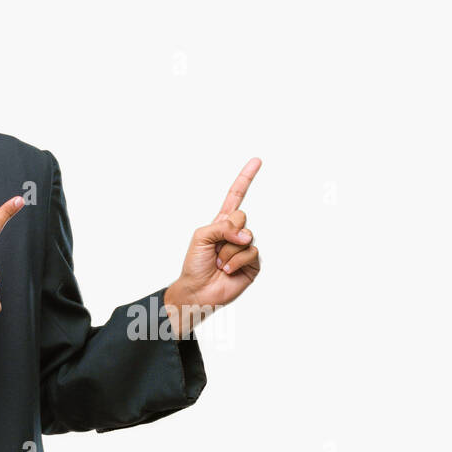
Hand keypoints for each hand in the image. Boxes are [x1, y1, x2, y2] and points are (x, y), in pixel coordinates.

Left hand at [165, 158, 261, 333]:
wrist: (198, 290)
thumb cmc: (195, 264)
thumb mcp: (201, 237)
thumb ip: (221, 226)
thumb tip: (245, 234)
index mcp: (222, 223)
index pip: (236, 196)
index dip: (246, 179)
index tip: (256, 161)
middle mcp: (236, 233)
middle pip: (241, 217)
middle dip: (227, 232)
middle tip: (217, 247)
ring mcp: (245, 248)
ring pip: (246, 238)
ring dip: (228, 252)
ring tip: (220, 262)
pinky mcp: (252, 264)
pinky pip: (251, 253)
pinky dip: (236, 262)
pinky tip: (228, 270)